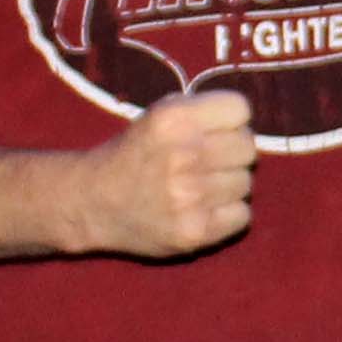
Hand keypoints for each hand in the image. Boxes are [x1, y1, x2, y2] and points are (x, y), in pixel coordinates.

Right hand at [72, 90, 257, 258]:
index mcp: (174, 119)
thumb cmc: (133, 154)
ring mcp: (190, 196)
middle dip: (231, 153)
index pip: (240, 109)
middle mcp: (184, 154)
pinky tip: (202, 210)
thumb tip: (249, 125)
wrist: (93, 203)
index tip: (214, 131)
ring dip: (227, 185)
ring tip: (199, 187)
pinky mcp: (195, 231)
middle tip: (208, 162)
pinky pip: (242, 216)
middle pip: (247, 147)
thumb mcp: (158, 114)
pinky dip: (227, 214)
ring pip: (245, 183)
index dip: (229, 121)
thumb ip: (202, 112)